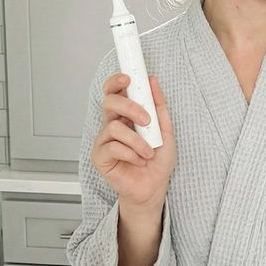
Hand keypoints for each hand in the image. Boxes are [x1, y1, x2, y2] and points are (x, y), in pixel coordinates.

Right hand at [91, 73, 176, 211]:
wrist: (154, 187)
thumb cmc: (157, 160)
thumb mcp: (165, 130)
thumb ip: (159, 107)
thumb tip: (153, 82)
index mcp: (126, 115)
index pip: (114, 92)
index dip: (116, 82)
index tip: (128, 79)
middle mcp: (112, 125)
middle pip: (110, 103)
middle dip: (129, 107)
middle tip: (146, 120)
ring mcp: (104, 140)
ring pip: (114, 127)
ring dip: (137, 140)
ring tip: (148, 151)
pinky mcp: (100, 157)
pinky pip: (113, 147)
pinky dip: (131, 153)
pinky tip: (138, 160)